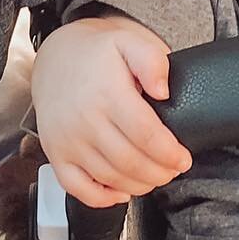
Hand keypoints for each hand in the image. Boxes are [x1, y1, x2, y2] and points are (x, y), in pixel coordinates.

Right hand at [31, 15, 191, 207]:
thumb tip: (163, 90)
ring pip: (109, 178)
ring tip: (154, 177)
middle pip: (130, 161)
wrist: (55, 57)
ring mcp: (67, 140)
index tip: (183, 159)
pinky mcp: (56, 154)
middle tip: (172, 170)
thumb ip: (152, 60)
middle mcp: (84, 120)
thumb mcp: (128, 41)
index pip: (145, 134)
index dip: (169, 153)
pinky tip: (120, 192)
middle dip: (159, 173)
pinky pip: (77, 188)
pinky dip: (101, 198)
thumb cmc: (95, 54)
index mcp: (106, 94)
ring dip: (138, 185)